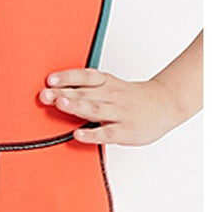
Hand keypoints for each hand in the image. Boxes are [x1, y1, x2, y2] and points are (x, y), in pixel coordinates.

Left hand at [38, 68, 180, 145]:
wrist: (166, 103)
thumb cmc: (131, 97)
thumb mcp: (111, 85)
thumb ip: (87, 88)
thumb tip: (56, 90)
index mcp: (107, 82)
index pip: (85, 77)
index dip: (67, 77)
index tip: (50, 79)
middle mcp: (111, 95)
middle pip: (84, 93)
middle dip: (63, 93)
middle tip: (45, 94)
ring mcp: (119, 113)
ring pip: (95, 109)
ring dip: (76, 106)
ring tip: (60, 104)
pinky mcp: (125, 131)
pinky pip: (106, 133)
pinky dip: (92, 133)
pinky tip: (78, 134)